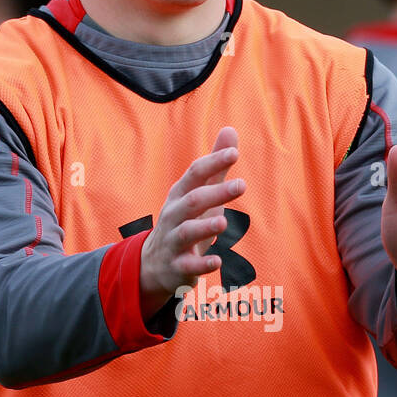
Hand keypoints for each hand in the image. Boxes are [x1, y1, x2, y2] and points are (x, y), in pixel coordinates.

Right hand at [139, 126, 245, 317]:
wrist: (155, 264)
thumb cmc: (185, 221)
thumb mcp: (198, 193)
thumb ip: (215, 166)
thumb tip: (230, 130)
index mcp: (180, 194)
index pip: (194, 174)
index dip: (213, 162)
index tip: (234, 153)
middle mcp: (174, 215)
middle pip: (192, 201)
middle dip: (215, 193)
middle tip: (241, 185)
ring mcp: (173, 241)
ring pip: (186, 232)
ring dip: (204, 227)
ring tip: (224, 221)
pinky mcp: (177, 266)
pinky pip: (188, 265)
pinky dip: (202, 264)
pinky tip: (218, 261)